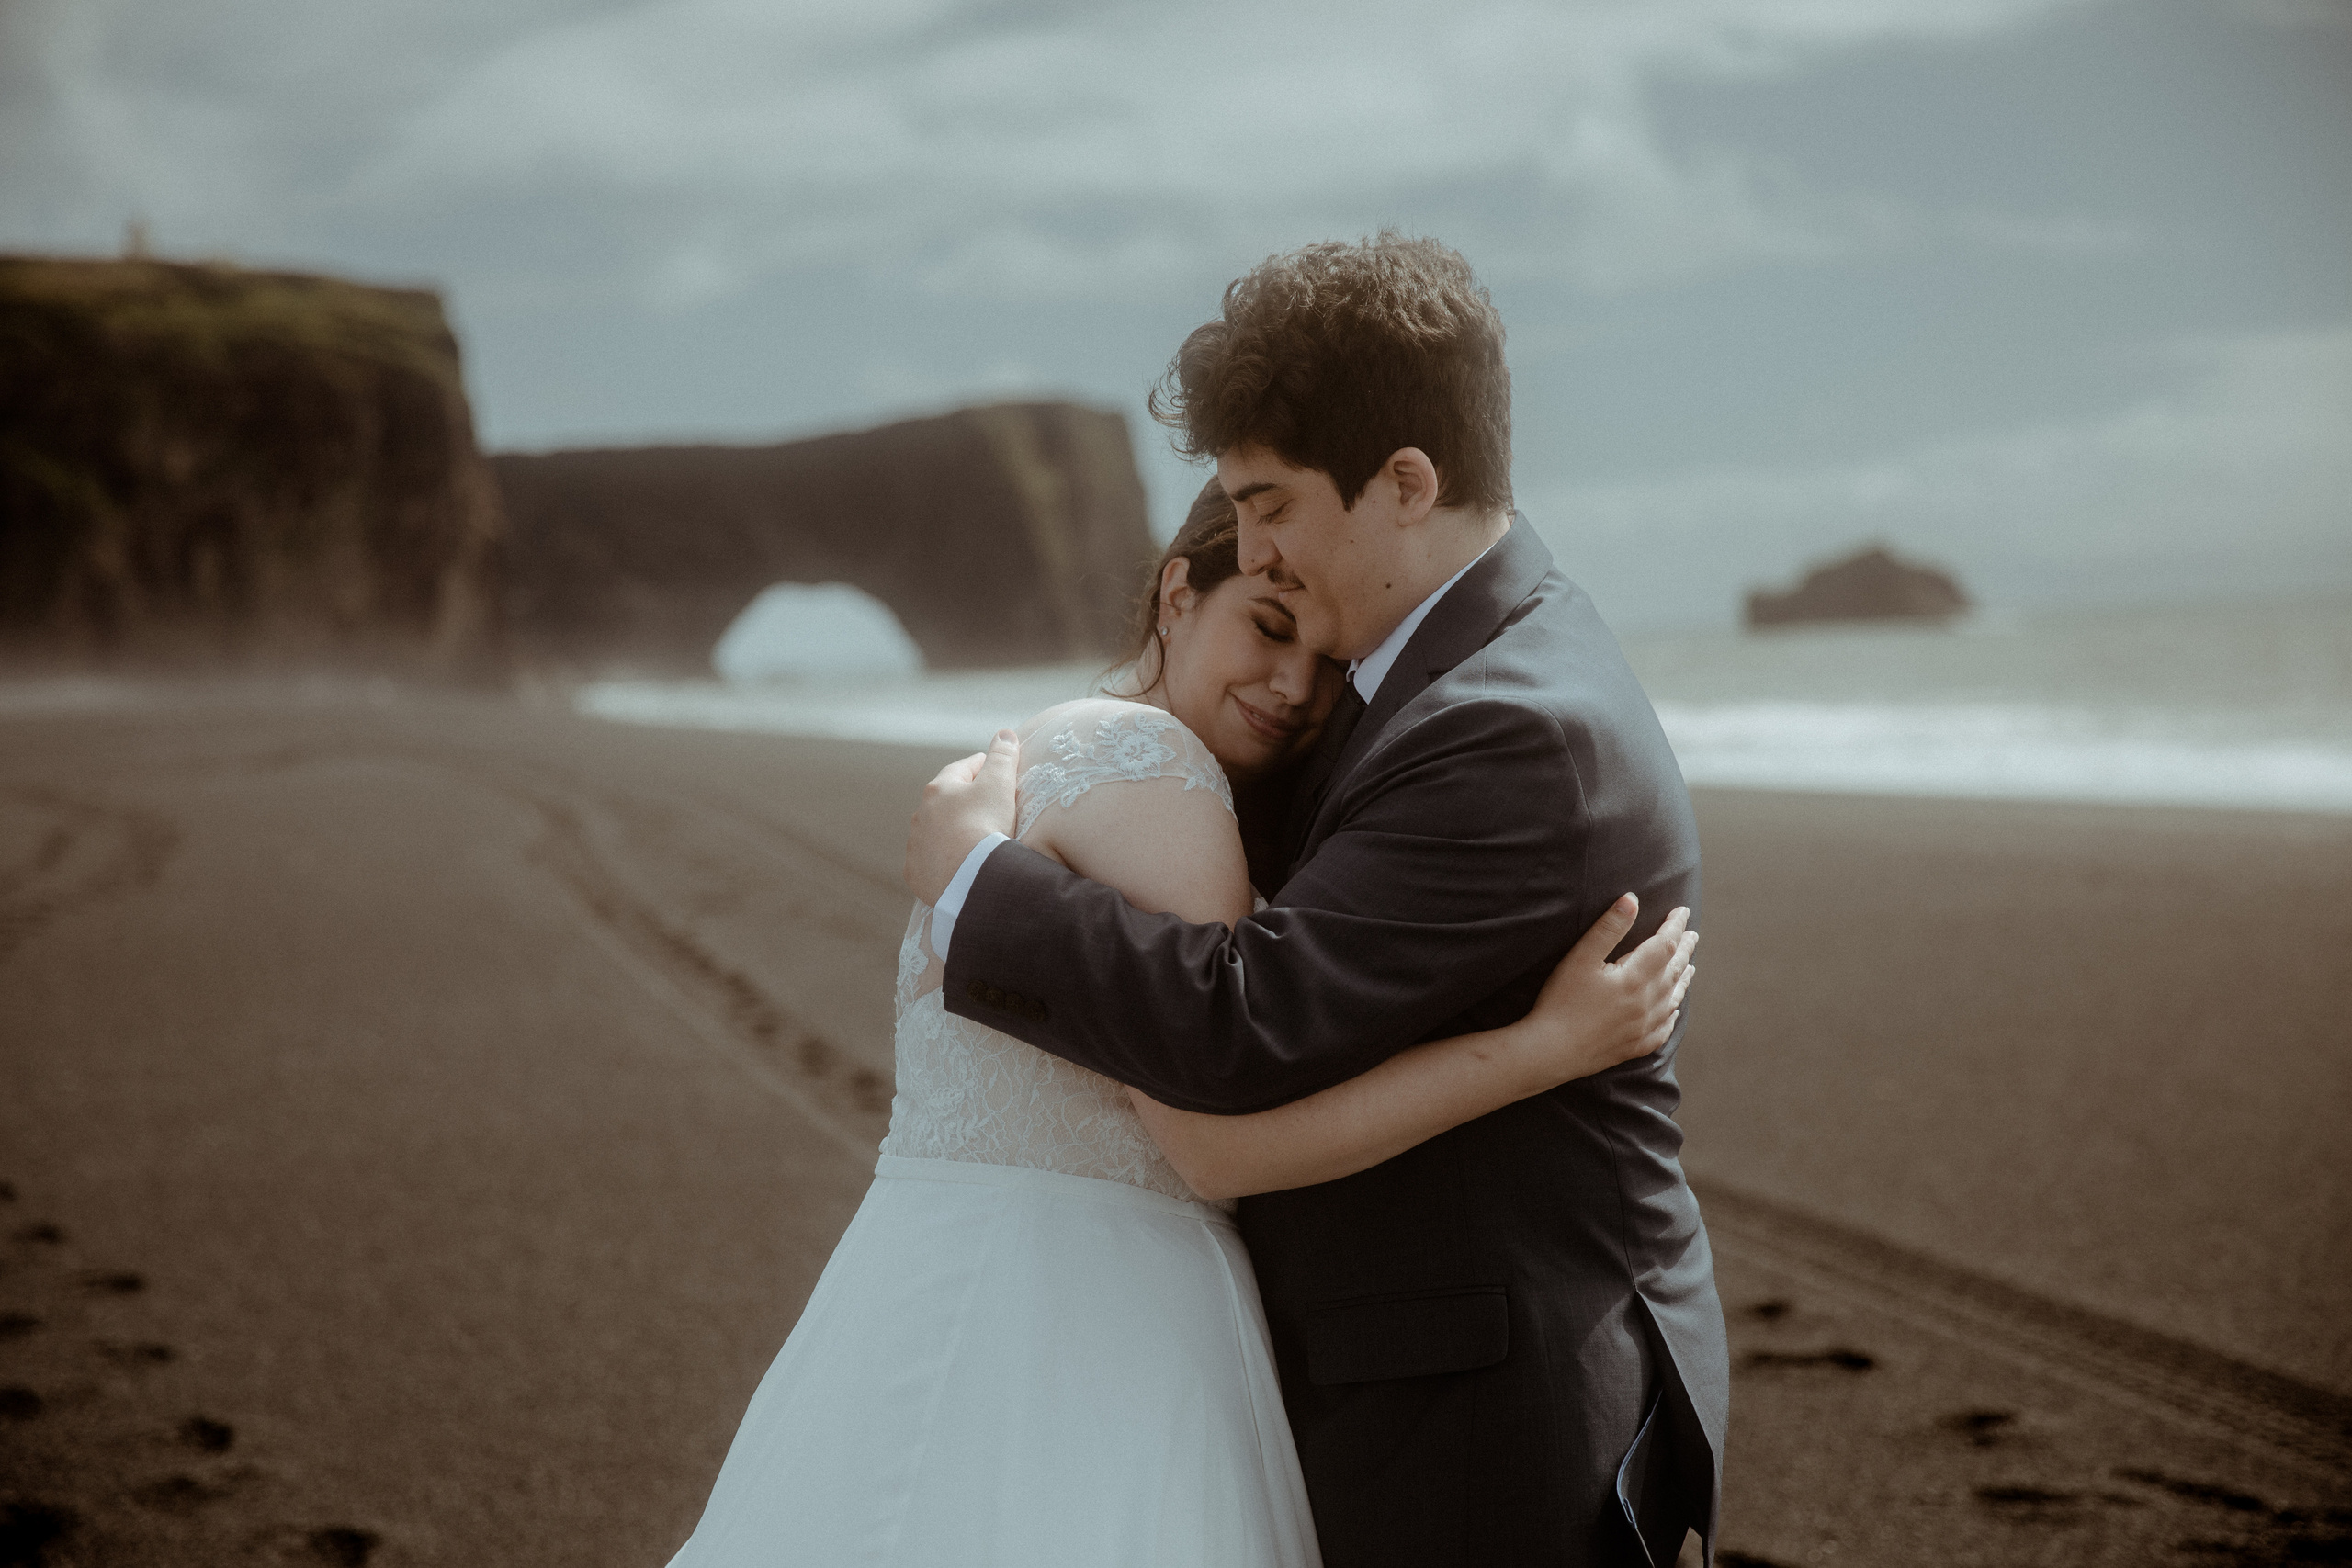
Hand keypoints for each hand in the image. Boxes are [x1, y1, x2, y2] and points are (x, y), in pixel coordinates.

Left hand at [903, 728, 1020, 903]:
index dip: (982, 766)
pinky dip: (943, 860)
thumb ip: (1002, 756)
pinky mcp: (916, 873)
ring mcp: (916, 846)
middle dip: (963, 801)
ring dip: (951, 832)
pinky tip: (957, 865)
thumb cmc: (985, 824)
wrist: (969, 877)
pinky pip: (930, 862)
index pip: (962, 770)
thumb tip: (1005, 734)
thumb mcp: (999, 783)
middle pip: (945, 802)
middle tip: (986, 807)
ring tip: (973, 840)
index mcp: (939, 789)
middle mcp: (921, 815)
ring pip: (935, 832)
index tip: (995, 769)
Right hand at [1513, 896, 1695, 1086]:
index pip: (1664, 944)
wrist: (1551, 1051)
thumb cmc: (1561, 1001)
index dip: (1674, 926)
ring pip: (1673, 998)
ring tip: (1690, 966)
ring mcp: (1643, 1027)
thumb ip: (1608, 928)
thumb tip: (1632, 900)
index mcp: (1635, 978)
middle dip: (1684, 949)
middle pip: (1674, 969)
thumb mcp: (1580, 958)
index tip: (1682, 911)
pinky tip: (1673, 1009)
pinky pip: (1664, 1028)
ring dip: (1683, 979)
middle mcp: (1646, 1003)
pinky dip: (1672, 1013)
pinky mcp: (1635, 1046)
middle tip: (1692, 935)